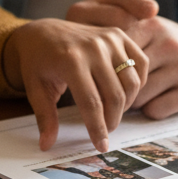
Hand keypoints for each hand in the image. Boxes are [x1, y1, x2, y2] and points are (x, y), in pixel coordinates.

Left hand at [1, 19, 147, 152]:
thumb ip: (45, 117)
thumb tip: (47, 145)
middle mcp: (93, 47)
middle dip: (112, 120)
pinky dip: (138, 82)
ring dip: (126, 104)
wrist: (43, 32)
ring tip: (112, 113)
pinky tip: (124, 93)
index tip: (101, 146)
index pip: (91, 103)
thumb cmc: (38, 63)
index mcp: (70, 60)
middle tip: (106, 131)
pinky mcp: (119, 34)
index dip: (98, 128)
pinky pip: (141, 63)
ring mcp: (109, 38)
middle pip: (115, 96)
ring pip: (131, 82)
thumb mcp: (36, 89)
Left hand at [67, 0, 177, 118]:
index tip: (94, 72)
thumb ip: (119, 18)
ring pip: (139, 96)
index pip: (114, 47)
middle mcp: (169, 44)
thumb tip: (86, 20)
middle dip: (113, 87)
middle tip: (108, 93)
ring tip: (129, 99)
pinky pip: (157, 110)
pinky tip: (152, 104)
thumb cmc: (175, 42)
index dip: (101, 63)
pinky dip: (150, 110)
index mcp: (153, 24)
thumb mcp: (152, 23)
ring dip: (131, 102)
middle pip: (124, 75)